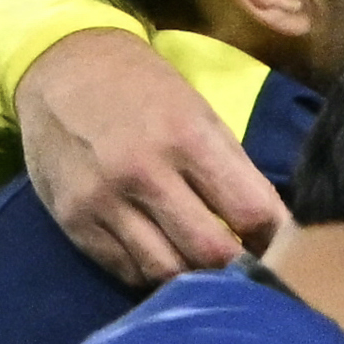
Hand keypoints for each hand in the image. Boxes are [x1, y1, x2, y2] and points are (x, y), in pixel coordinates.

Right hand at [22, 28, 281, 286]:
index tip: (282, 252)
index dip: (274, 240)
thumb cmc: (144, 91)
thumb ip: (233, 173)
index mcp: (187, 137)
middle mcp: (142, 172)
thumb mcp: (199, 114)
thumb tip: (273, 233)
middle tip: (245, 268)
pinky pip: (126, 270)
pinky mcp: (73, 221)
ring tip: (204, 267)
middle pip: (210, 252)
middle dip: (237, 268)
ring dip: (194, 277)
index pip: (250, 212)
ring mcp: (103, 200)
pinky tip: (163, 256)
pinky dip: (152, 273)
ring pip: (166, 272)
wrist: (60, 66)